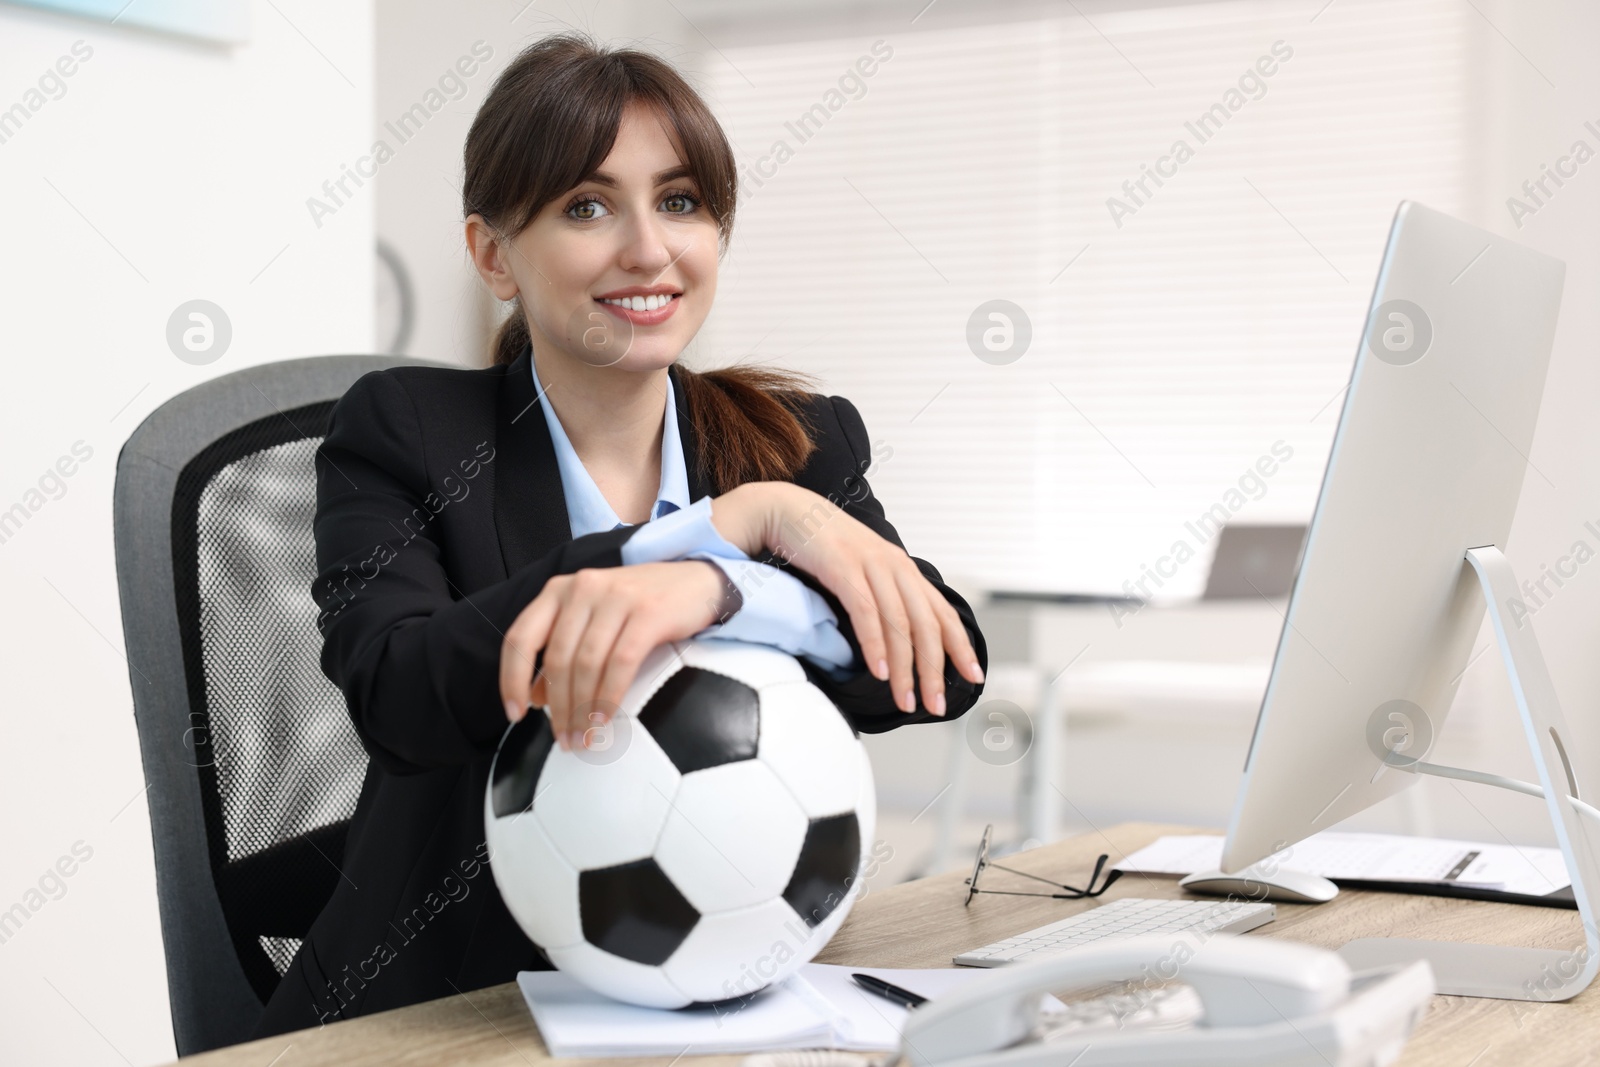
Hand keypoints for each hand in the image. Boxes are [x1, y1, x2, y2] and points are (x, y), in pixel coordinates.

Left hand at [499, 560, 725, 750]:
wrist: (697, 581)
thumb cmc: (642, 605)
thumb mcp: (594, 620)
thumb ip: (564, 651)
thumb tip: (537, 697)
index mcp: (560, 590)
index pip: (521, 637)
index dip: (512, 679)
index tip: (516, 713)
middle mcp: (583, 588)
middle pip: (558, 658)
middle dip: (557, 707)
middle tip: (563, 738)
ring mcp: (615, 597)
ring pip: (586, 664)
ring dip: (582, 709)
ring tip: (583, 737)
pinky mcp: (647, 613)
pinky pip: (620, 664)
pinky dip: (608, 697)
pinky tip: (603, 719)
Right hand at [718, 482, 984, 715]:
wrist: (787, 510)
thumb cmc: (821, 545)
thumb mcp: (862, 570)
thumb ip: (881, 597)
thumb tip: (894, 640)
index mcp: (903, 569)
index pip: (942, 612)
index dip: (960, 646)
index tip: (973, 676)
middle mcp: (894, 566)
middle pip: (926, 626)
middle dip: (933, 670)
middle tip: (936, 705)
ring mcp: (871, 565)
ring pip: (899, 624)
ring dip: (905, 668)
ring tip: (905, 700)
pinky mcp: (844, 567)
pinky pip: (866, 613)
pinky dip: (875, 645)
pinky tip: (879, 671)